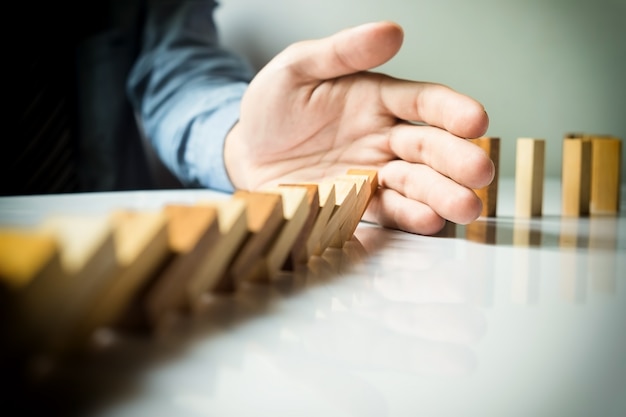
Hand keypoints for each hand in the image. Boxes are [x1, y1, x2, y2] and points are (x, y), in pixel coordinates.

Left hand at [224, 21, 492, 234]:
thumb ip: (342, 52)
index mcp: (377, 99)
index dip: (450, 110)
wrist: (246, 154)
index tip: (475, 120)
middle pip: (428, 146)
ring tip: (466, 207)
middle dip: (456, 160)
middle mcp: (383, 137)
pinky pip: (389, 210)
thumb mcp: (298, 69)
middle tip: (480, 172)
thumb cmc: (273, 108)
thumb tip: (391, 32)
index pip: (423, 101)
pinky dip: (410, 216)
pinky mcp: (358, 204)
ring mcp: (373, 173)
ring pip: (417, 183)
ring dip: (443, 195)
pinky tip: (429, 219)